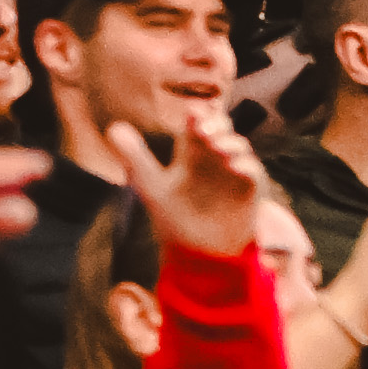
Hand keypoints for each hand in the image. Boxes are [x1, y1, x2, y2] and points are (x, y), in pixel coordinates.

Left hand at [93, 102, 271, 263]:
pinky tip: (234, 165)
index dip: (197, 115)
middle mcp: (215, 158)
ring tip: (217, 146)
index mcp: (192, 154)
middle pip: (222, 128)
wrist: (196, 255)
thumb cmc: (174, 219)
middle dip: (217, 123)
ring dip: (230, 142)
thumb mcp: (151, 187)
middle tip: (204, 127)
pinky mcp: (249, 191)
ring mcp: (234, 172)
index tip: (191, 113)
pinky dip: (246, 166)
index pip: (197, 124)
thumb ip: (135, 157)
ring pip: (238, 146)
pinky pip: (253, 173)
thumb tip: (113, 127)